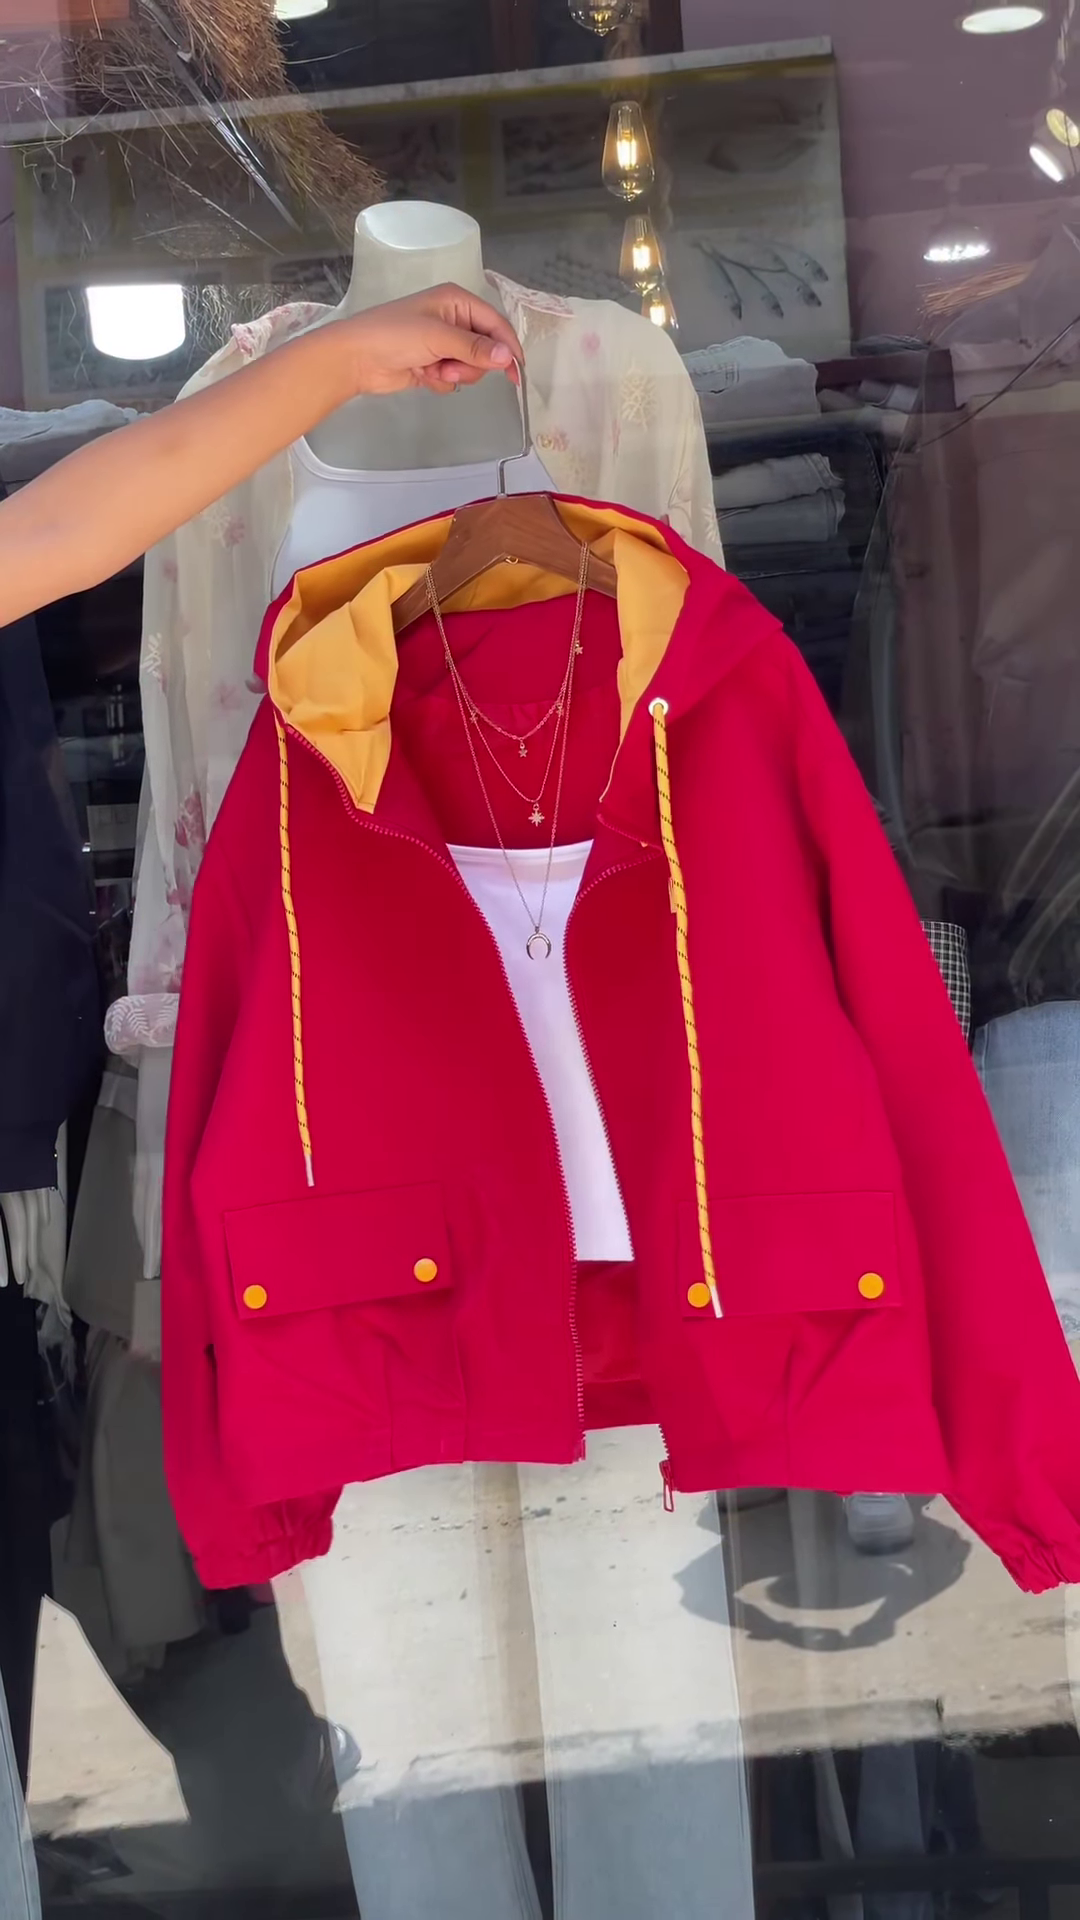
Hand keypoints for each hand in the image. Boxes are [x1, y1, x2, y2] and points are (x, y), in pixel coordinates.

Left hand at [339, 283, 522, 397]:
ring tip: (431, 369)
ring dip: (454, 373)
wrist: (356, 358)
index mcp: (457, 301)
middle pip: (486, 349)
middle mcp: (454, 319)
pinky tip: (422, 375)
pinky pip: (453, 378)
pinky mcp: (433, 364)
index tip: (516, 373)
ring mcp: (443, 343)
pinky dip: (441, 381)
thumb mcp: (438, 337)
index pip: (495, 324)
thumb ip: (475, 348)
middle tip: (450, 365)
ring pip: (470, 367)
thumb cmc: (394, 335)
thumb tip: (508, 358)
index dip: (508, 348)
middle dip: (471, 363)